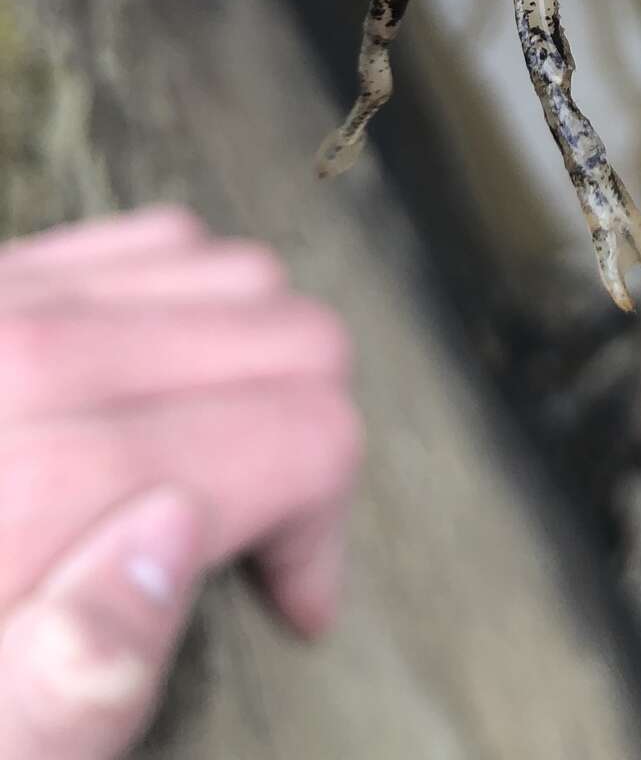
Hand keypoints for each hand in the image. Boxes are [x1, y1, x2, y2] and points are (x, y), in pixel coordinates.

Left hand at [0, 206, 358, 757]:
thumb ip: (61, 689)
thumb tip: (173, 536)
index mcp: (24, 489)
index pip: (297, 429)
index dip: (320, 526)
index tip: (287, 599)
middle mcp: (12, 358)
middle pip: (281, 331)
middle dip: (301, 440)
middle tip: (254, 548)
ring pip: (228, 271)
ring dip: (248, 373)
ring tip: (206, 476)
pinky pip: (147, 241)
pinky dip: (183, 310)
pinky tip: (150, 405)